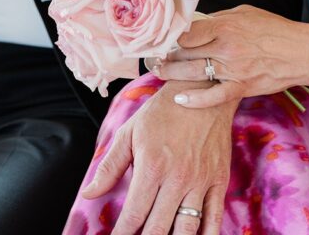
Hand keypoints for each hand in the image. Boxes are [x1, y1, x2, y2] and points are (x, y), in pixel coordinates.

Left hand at [83, 80, 235, 234]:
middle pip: (159, 228)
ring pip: (187, 229)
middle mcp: (177, 177)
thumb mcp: (131, 132)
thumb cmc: (162, 111)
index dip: (123, 234)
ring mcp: (201, 181)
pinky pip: (214, 219)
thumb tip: (89, 194)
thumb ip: (110, 166)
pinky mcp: (219, 180)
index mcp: (152, 165)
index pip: (134, 214)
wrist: (203, 89)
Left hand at [158, 5, 308, 106]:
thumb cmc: (273, 28)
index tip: (162, 37)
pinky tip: (179, 98)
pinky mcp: (242, 87)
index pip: (188, 31)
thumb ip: (218, 18)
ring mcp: (233, 69)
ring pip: (194, 73)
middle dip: (168, 54)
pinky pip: (213, 97)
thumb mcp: (244, 13)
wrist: (300, 52)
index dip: (172, 36)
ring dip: (173, 73)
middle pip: (187, 52)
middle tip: (154, 55)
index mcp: (225, 25)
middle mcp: (226, 47)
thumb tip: (196, 20)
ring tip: (160, 71)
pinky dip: (195, 99)